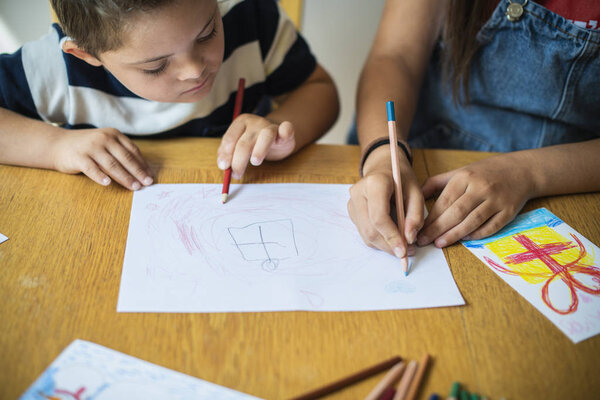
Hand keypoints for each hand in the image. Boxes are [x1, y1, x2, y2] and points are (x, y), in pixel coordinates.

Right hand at [51, 128, 152, 189]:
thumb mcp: (106, 144)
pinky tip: (108, 184)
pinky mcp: (79, 157)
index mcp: (114, 134)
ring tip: (134, 187)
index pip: (133, 151)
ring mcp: (91, 147)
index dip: (143, 165)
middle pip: (125, 158)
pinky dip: (100, 176)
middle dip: (138, 172)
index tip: (150, 176)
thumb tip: (142, 171)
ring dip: (125, 177)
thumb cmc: (88, 147)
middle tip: (147, 184)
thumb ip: (121, 153)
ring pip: (112, 165)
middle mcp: (104, 138)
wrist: (58, 144)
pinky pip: (92, 168)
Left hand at [217, 114, 294, 178]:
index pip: (230, 138)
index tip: (224, 167)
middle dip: (238, 161)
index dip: (226, 154)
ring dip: (259, 150)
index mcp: (241, 123)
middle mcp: (255, 122)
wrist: (276, 134)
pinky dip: (285, 132)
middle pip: (244, 142)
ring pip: (265, 136)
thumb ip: (228, 153)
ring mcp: (271, 126)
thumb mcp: (238, 145)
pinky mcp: (286, 131)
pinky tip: (281, 140)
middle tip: (236, 174)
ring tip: (255, 162)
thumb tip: (222, 165)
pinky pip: (287, 129)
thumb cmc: (254, 142)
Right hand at [347, 146, 422, 257]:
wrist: (384, 168)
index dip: (391, 236)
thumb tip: (409, 239)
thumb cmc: (401, 180)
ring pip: (366, 235)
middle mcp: (358, 193)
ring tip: (402, 245)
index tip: (404, 251)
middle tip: (407, 252)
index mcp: (375, 183)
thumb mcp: (416, 192)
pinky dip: (379, 240)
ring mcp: (351, 203)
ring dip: (384, 245)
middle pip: (370, 229)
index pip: (379, 217)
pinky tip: (391, 236)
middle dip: (388, 245)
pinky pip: (363, 233)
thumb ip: (416, 215)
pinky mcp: (351, 211)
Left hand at [418, 155, 534, 247]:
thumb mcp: (460, 171)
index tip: (418, 229)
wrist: (522, 170)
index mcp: (465, 177)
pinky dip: (476, 234)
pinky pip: (491, 227)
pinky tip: (463, 239)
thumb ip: (437, 182)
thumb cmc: (485, 173)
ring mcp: (496, 200)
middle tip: (424, 241)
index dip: (430, 217)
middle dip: (437, 229)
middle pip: (456, 212)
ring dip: (454, 235)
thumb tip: (416, 196)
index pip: (444, 200)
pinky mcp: (509, 211)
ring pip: (472, 221)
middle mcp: (481, 188)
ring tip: (439, 243)